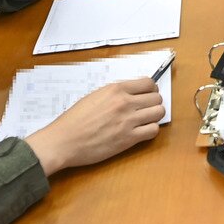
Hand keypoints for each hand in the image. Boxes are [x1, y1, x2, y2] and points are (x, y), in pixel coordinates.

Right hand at [24, 77, 165, 175]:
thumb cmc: (75, 119)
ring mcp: (128, 121)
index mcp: (116, 89)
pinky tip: (142, 131)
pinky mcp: (129, 139)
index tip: (148, 94)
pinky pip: (153, 131)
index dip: (151, 89)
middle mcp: (125, 102)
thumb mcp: (95, 96)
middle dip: (154, 102)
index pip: (148, 83)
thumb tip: (132, 93)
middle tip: (146, 108)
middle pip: (156, 98)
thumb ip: (115, 94)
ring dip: (154, 116)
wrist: (64, 141)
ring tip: (146, 120)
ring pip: (159, 113)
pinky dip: (151, 130)